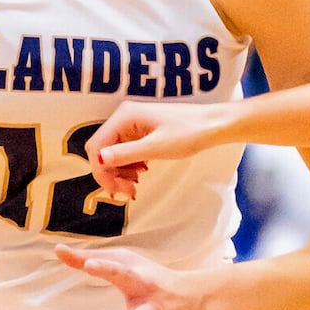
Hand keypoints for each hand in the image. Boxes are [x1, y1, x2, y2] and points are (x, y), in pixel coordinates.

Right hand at [88, 99, 231, 198]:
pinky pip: (124, 151)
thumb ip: (126, 154)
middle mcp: (123, 118)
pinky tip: (141, 173)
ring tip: (135, 185)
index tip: (115, 191)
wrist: (212, 125)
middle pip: (102, 150)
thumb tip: (99, 160)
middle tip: (127, 191)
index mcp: (124, 117)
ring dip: (119, 172)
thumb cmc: (188, 133)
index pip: (97, 146)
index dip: (101, 171)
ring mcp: (132, 124)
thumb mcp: (156, 148)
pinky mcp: (140, 131)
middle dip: (110, 173)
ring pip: (112, 153)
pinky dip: (128, 166)